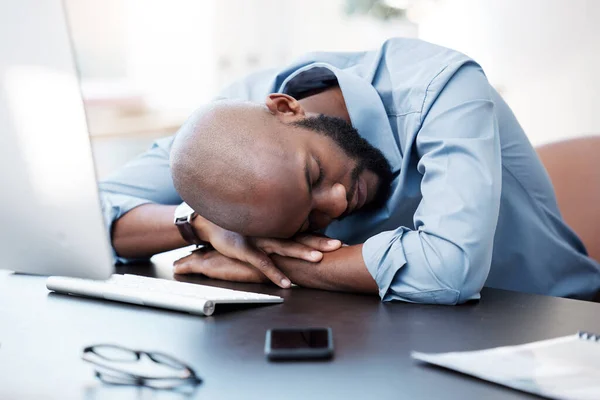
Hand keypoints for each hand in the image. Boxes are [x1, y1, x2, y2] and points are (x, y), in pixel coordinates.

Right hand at [193, 216, 340, 287]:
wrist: (211, 223)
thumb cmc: (240, 229)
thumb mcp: (261, 230)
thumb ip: (279, 235)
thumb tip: (299, 243)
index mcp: (278, 229)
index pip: (304, 232)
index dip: (322, 237)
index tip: (340, 243)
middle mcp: (272, 232)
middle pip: (300, 237)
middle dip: (320, 242)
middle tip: (339, 245)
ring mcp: (259, 240)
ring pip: (285, 246)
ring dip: (301, 253)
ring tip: (318, 260)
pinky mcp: (245, 249)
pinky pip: (263, 263)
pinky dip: (275, 273)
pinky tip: (286, 283)